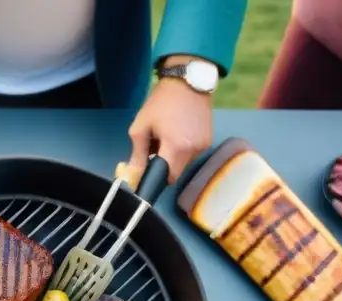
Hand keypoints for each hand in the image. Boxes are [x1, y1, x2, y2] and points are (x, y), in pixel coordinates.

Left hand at [124, 58, 212, 184]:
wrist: (188, 81)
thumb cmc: (160, 103)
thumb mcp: (141, 127)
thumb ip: (137, 155)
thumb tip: (132, 176)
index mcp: (176, 147)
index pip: (167, 178)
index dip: (157, 178)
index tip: (148, 172)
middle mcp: (193, 150)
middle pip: (176, 172)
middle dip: (164, 167)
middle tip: (155, 150)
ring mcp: (204, 146)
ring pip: (184, 163)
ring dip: (174, 157)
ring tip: (168, 136)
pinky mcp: (209, 140)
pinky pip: (192, 153)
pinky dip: (184, 149)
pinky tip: (179, 133)